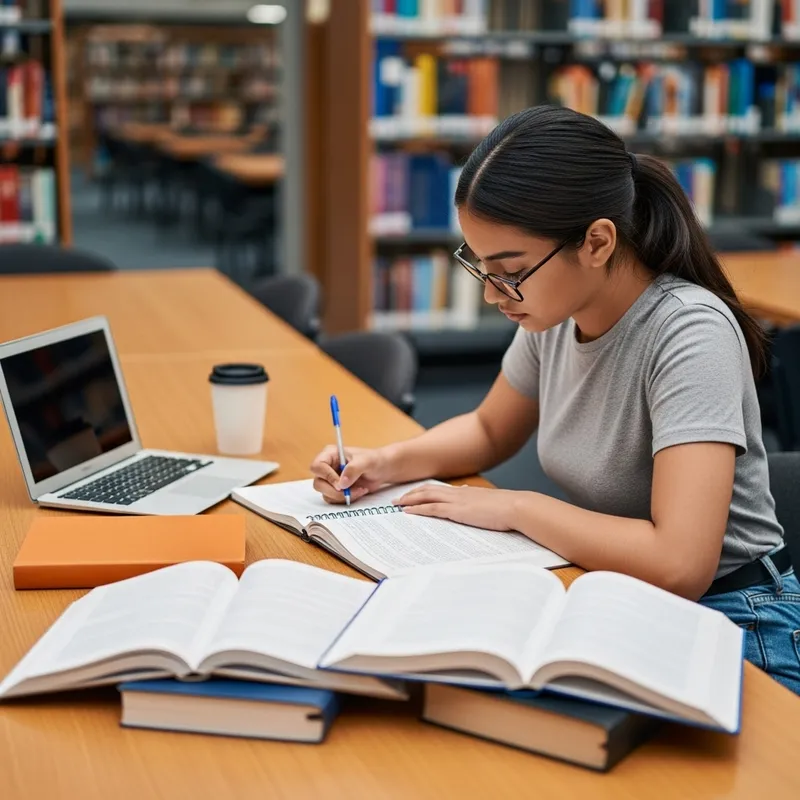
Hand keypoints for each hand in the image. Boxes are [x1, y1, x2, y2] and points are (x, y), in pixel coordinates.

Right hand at [310, 445, 390, 504]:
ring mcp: (330, 480)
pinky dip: (346, 499)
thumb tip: (341, 483)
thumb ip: (353, 469)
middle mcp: (327, 467)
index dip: (326, 477)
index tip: (340, 484)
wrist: (382, 470)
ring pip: (326, 494)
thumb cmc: (374, 460)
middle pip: (318, 484)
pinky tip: (358, 492)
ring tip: (360, 489)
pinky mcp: (335, 490)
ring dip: (343, 496)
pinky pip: (333, 500)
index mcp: (330, 454)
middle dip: (335, 491)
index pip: (317, 466)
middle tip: (349, 491)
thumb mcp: (366, 461)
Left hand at [393, 484, 514, 531]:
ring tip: (396, 504)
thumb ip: (476, 500)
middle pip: (428, 489)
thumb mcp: (488, 502)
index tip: (414, 495)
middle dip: (411, 494)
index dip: (424, 491)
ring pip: (426, 496)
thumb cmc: (507, 509)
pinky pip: (431, 508)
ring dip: (409, 500)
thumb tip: (466, 494)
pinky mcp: (456, 510)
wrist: (515, 507)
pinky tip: (408, 512)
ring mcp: (456, 501)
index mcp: (465, 492)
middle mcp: (458, 493)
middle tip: (398, 499)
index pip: (439, 489)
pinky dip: (417, 509)